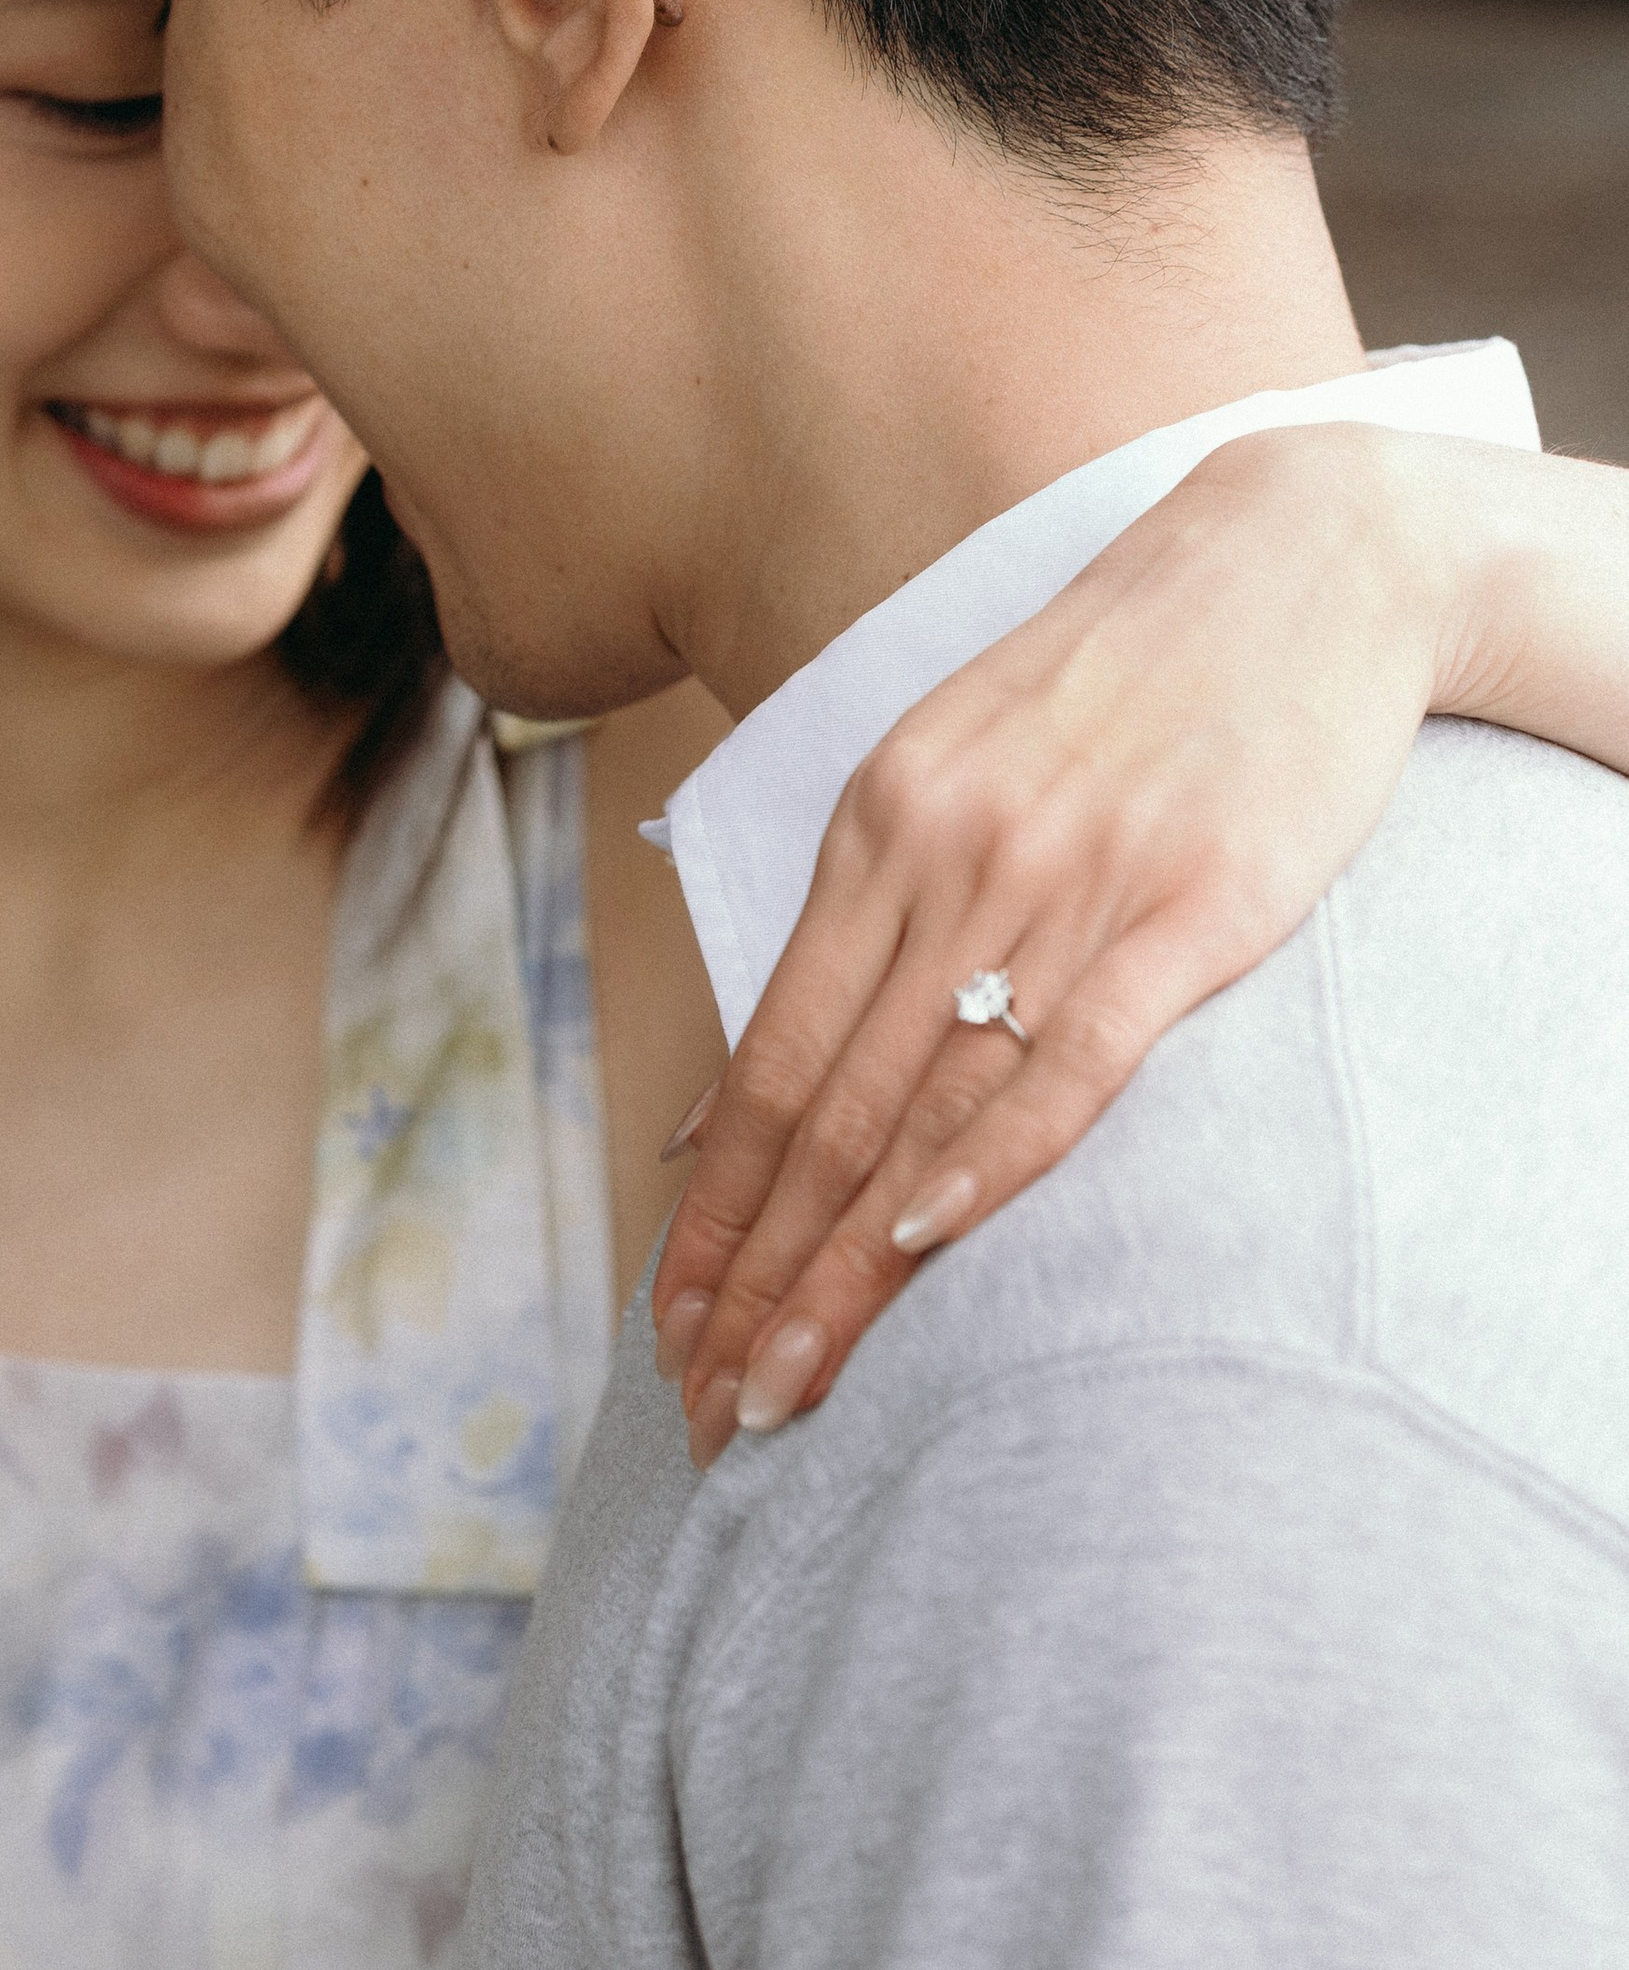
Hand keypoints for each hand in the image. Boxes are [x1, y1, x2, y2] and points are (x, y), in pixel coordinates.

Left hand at [653, 423, 1457, 1465]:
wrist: (1300, 558)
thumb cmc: (1125, 683)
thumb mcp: (953, 770)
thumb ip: (858, 923)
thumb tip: (740, 1088)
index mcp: (876, 830)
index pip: (767, 1065)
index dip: (712, 1213)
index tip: (669, 1332)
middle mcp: (946, 860)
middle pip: (824, 1112)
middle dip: (753, 1278)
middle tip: (708, 1411)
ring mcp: (1064, 882)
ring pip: (921, 1110)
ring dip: (842, 1266)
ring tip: (788, 1390)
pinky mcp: (1189, 903)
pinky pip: (1069, 1055)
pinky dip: (990, 1156)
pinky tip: (923, 1245)